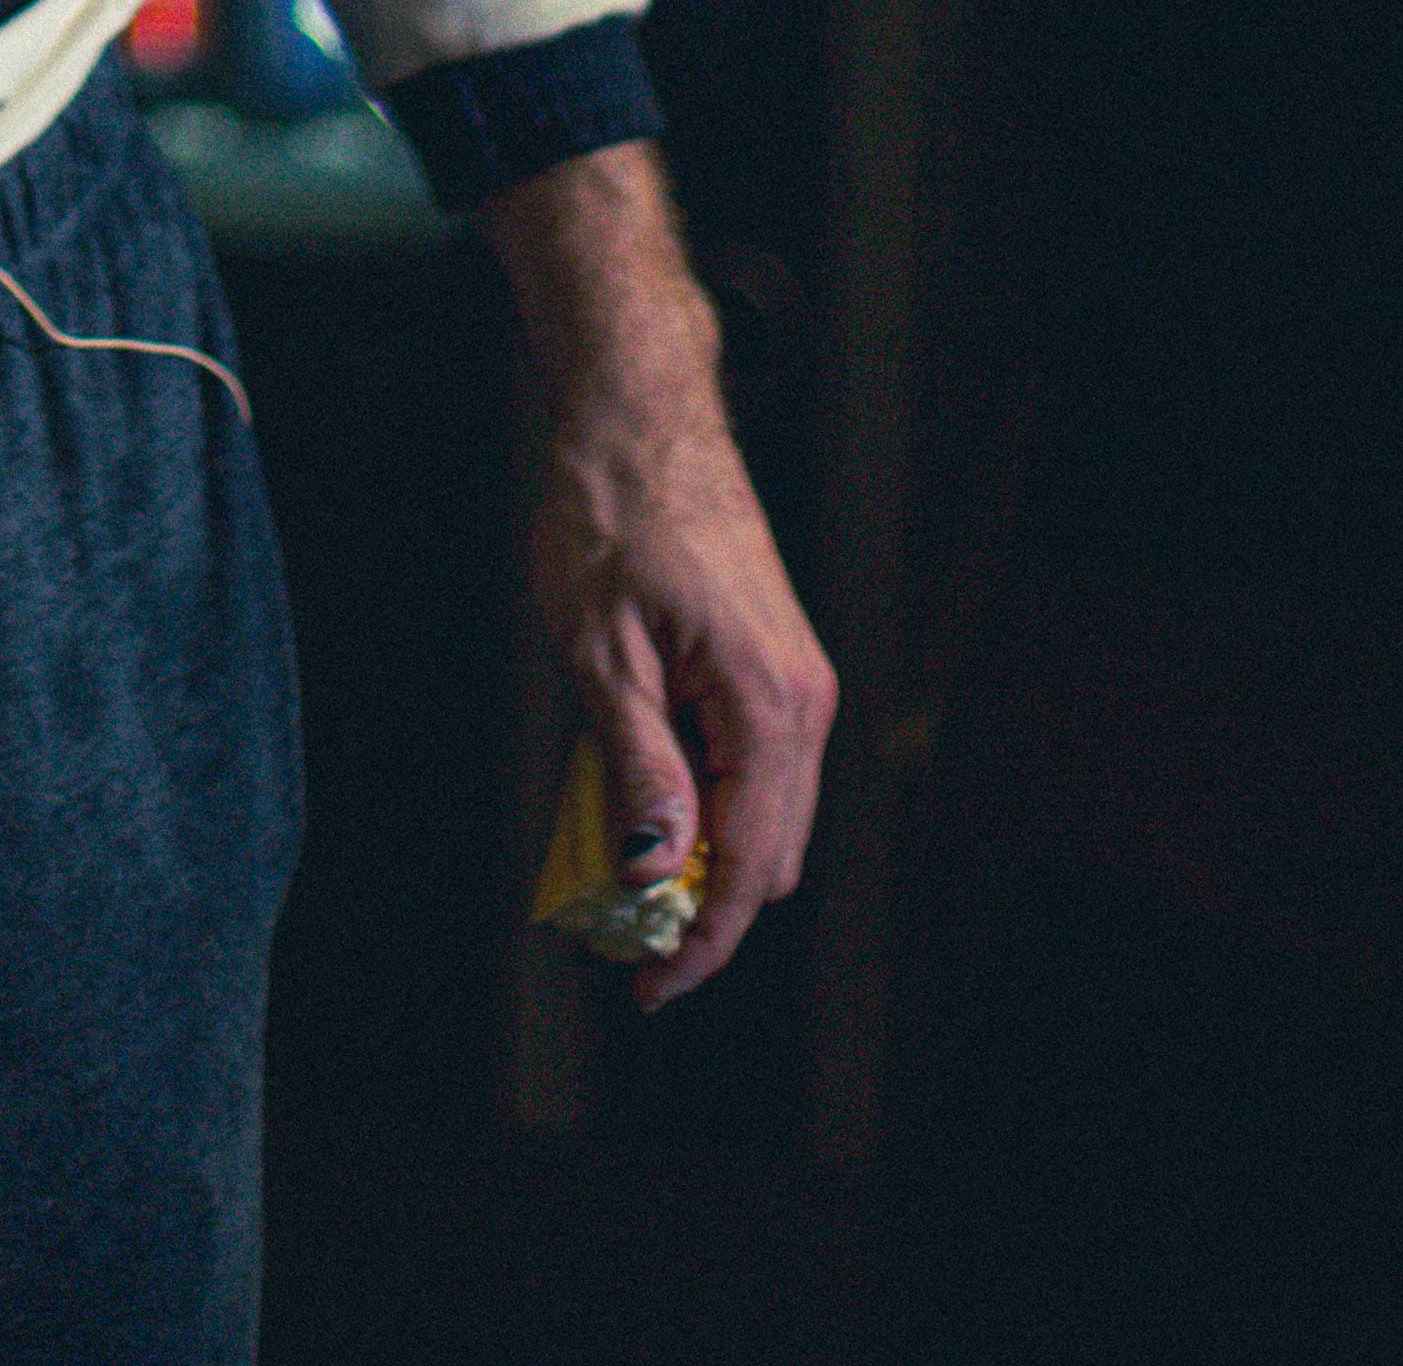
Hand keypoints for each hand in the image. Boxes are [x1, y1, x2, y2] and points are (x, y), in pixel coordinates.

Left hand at [488, 148, 838, 1003]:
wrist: (639, 412)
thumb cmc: (611, 513)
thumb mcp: (600, 649)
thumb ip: (636, 767)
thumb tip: (656, 873)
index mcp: (769, 706)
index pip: (747, 868)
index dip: (699, 943)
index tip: (646, 990)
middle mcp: (803, 703)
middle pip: (767, 856)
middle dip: (699, 908)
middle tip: (616, 936)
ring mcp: (795, 681)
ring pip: (764, 815)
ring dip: (701, 856)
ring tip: (619, 872)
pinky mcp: (773, 661)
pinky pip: (753, 766)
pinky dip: (707, 802)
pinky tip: (644, 800)